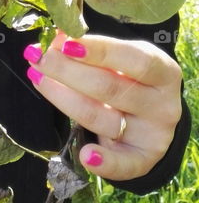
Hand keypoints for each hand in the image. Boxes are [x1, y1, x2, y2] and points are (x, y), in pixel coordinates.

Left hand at [23, 29, 182, 179]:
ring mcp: (152, 135)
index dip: (99, 50)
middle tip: (39, 58)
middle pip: (110, 88)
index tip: (65, 43)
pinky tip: (86, 155)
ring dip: (63, 99)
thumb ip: (94, 50)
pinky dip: (104, 163)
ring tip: (38, 78)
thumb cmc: (131, 78)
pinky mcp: (142, 160)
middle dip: (68, 71)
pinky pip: (123, 165)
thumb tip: (58, 37)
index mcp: (164, 72)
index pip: (133, 59)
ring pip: (101, 118)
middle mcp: (162, 105)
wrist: (152, 116)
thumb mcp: (123, 60)